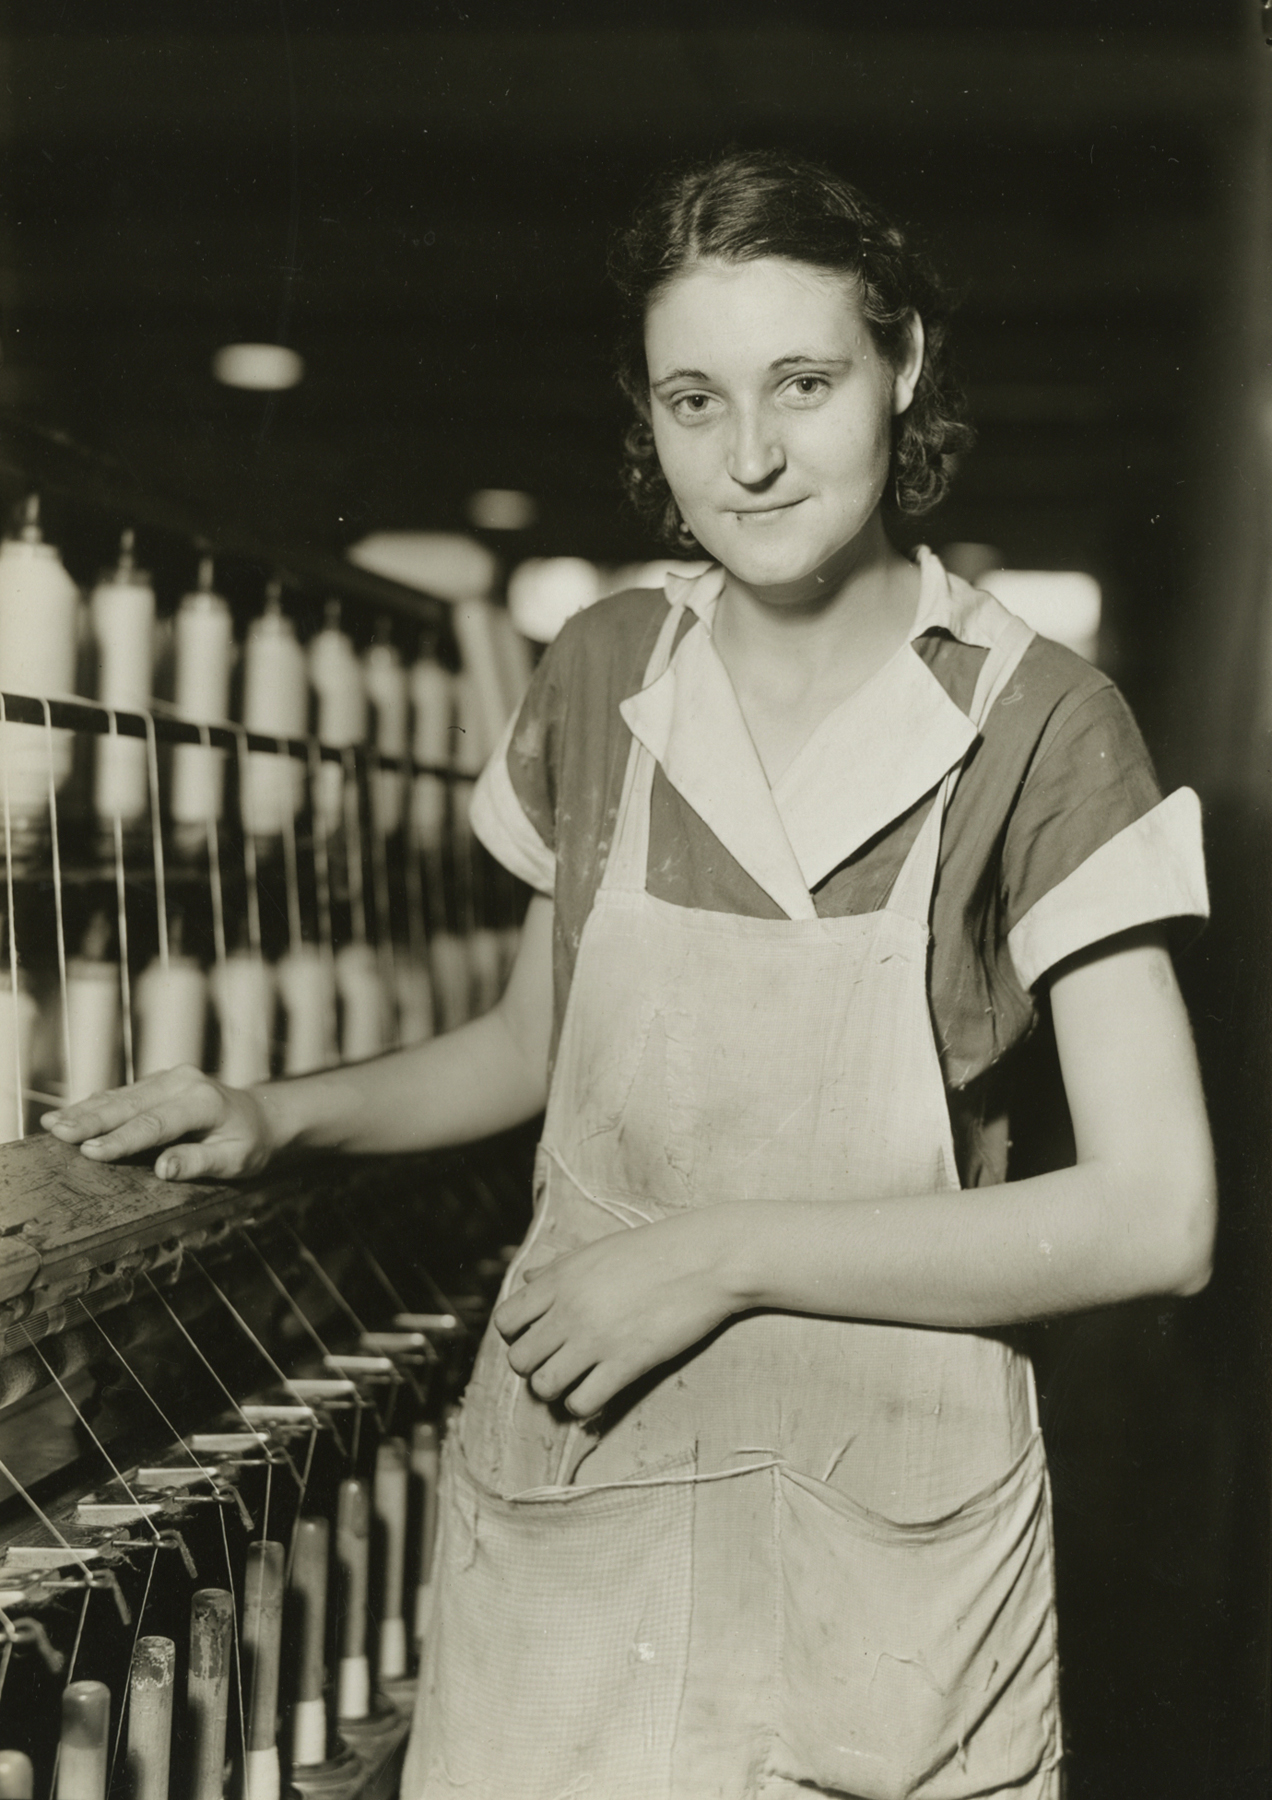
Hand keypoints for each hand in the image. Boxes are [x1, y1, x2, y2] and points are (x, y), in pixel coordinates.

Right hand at [41, 1064, 275, 1181]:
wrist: (262, 1115)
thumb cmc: (249, 1143)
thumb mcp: (235, 1160)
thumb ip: (199, 1162)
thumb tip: (163, 1169)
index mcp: (204, 1102)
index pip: (156, 1123)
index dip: (122, 1139)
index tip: (90, 1151)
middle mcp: (184, 1082)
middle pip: (131, 1104)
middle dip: (91, 1119)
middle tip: (58, 1132)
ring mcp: (170, 1078)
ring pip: (122, 1096)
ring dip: (86, 1110)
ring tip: (52, 1124)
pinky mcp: (159, 1082)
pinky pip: (123, 1094)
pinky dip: (95, 1104)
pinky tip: (69, 1113)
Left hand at [493, 1208, 740, 1418]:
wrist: (705, 1259)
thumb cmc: (653, 1251)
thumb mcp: (597, 1250)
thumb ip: (557, 1267)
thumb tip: (528, 1278)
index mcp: (559, 1279)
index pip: (505, 1321)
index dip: (516, 1335)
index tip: (541, 1336)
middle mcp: (569, 1310)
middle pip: (518, 1360)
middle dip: (534, 1366)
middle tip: (559, 1361)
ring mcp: (596, 1338)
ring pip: (542, 1386)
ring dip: (556, 1389)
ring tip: (576, 1379)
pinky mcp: (625, 1363)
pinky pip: (581, 1403)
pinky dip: (583, 1404)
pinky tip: (599, 1390)